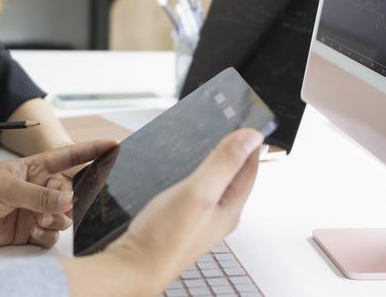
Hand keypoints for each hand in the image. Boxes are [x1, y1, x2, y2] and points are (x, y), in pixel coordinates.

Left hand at [0, 139, 116, 249]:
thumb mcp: (8, 186)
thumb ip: (40, 194)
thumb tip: (70, 199)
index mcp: (33, 168)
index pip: (68, 157)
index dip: (91, 151)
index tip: (114, 145)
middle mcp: (36, 188)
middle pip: (70, 192)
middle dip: (69, 200)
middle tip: (57, 208)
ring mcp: (32, 209)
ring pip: (63, 216)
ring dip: (58, 219)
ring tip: (41, 221)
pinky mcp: (26, 231)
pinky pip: (50, 235)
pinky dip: (47, 235)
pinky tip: (35, 233)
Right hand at [63, 129, 263, 296]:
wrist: (133, 266)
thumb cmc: (165, 237)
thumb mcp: (199, 192)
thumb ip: (224, 163)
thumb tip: (251, 136)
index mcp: (230, 209)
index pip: (249, 169)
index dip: (249, 143)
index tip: (245, 120)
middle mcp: (218, 215)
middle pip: (232, 175)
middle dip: (230, 150)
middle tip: (223, 124)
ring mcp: (198, 219)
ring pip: (211, 183)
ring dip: (209, 161)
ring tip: (200, 140)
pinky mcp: (180, 220)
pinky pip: (193, 191)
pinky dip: (191, 174)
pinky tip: (176, 169)